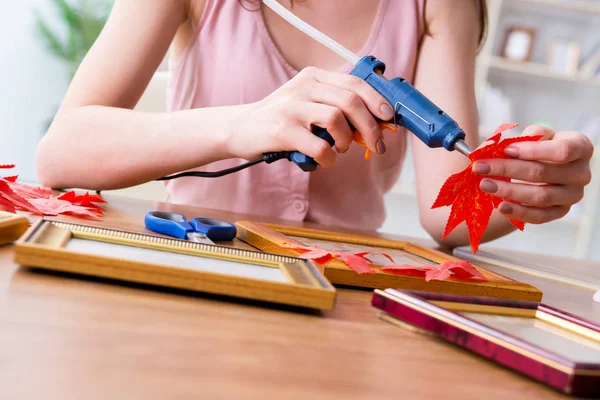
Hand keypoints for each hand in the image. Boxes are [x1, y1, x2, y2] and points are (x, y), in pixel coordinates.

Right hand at [228, 67, 394, 165]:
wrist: (239, 128)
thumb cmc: (280, 119)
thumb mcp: (306, 102)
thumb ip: (335, 106)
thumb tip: (373, 126)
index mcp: (313, 77)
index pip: (355, 83)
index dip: (378, 102)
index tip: (389, 119)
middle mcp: (303, 87)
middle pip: (351, 101)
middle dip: (371, 127)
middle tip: (377, 146)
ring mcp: (292, 107)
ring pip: (337, 119)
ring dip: (347, 141)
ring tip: (341, 150)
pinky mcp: (282, 130)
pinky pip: (320, 146)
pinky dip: (329, 159)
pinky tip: (325, 160)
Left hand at [472, 125, 593, 223]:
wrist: (543, 169)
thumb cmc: (539, 148)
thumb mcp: (535, 136)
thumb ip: (523, 138)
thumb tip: (499, 146)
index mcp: (580, 147)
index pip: (562, 150)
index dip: (533, 150)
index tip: (506, 150)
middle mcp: (581, 173)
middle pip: (543, 173)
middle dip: (508, 169)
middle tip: (480, 167)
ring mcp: (572, 195)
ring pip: (540, 196)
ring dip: (509, 191)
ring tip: (485, 185)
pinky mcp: (560, 211)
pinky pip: (540, 216)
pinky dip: (519, 212)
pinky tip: (501, 206)